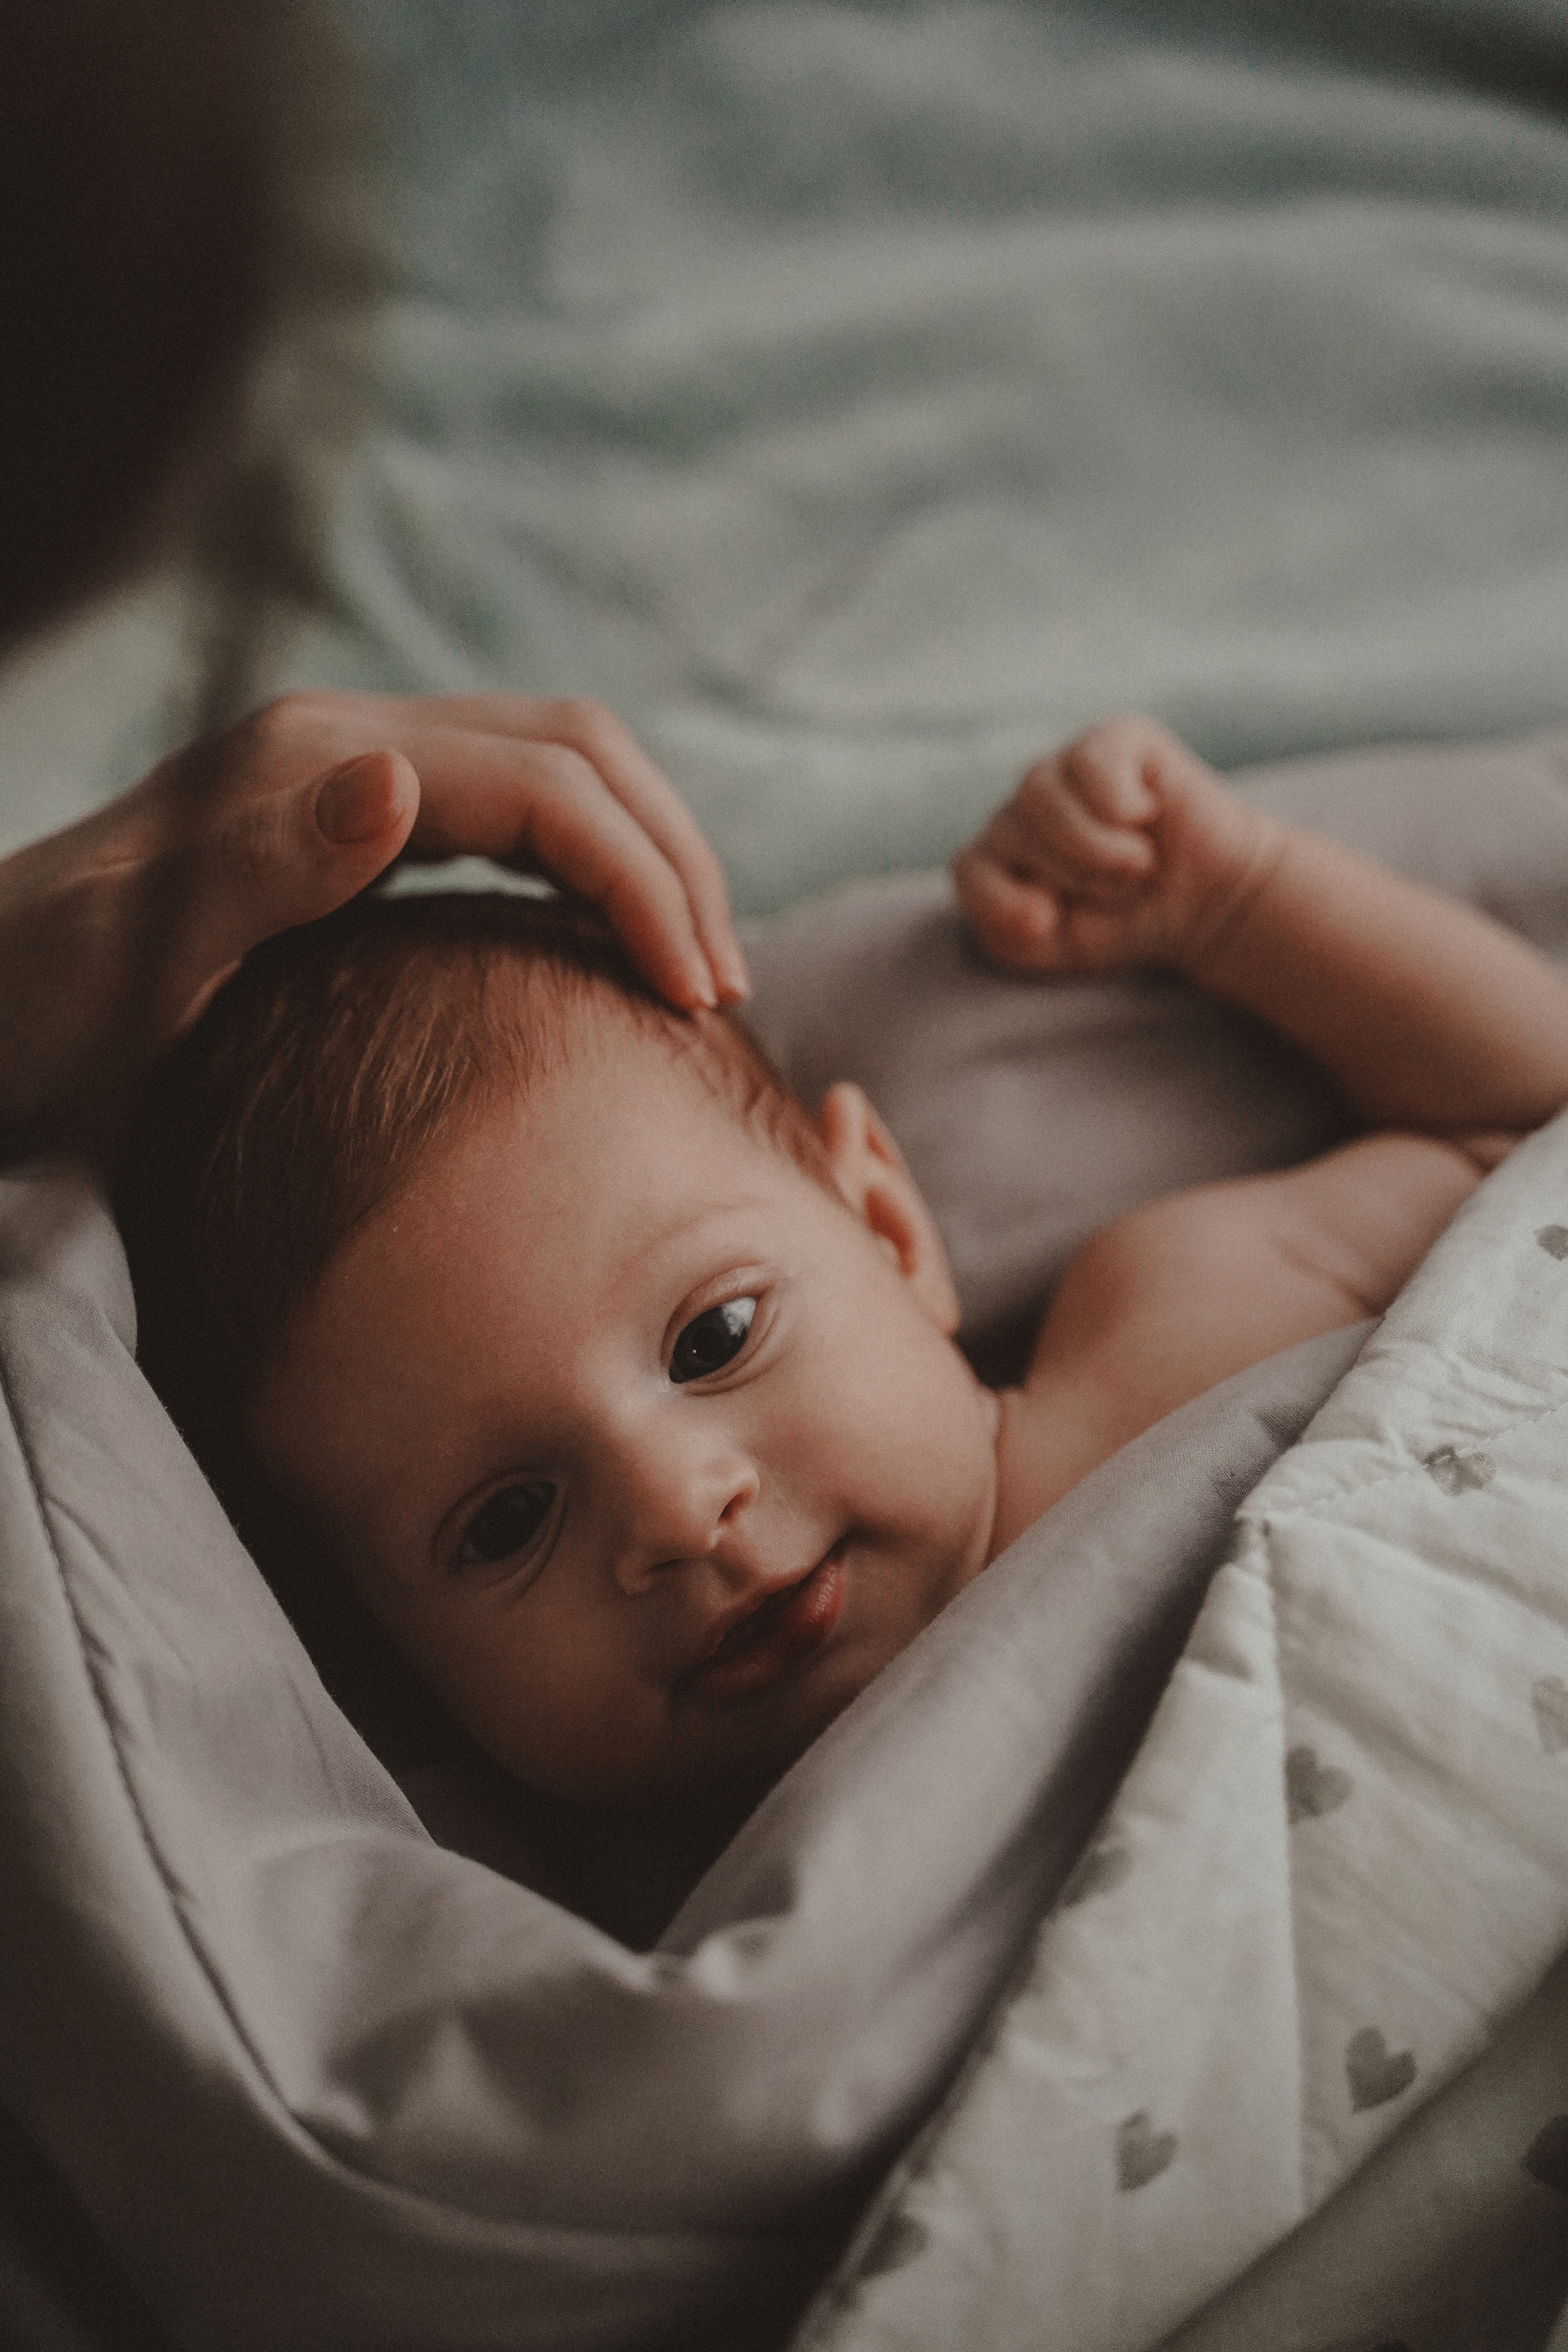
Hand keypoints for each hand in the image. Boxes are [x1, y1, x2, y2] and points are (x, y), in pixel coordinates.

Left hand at [0, 691, 747, 1155]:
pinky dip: (587, 867)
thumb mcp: (123, 964)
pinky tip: (603, 947)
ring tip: (691, 967)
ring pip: (553, 769)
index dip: (638, 879)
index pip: (538, 787)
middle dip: (669, 854)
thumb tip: (403, 783)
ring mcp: (343, 777)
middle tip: (721, 986)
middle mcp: (339, 746)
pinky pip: (507, 814)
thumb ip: (258, 869)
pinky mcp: (341, 822)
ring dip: (642, 852)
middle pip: (572, 750)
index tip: (694, 996)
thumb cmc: (27, 1010)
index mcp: (310, 764)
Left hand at [951, 715, 1279, 977]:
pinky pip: (1089, 765)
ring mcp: (1063, 767)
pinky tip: (1149, 813)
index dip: (1002, 901)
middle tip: (1120, 890)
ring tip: (1137, 863)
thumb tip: (1029, 898)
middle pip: (1007, 831)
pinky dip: (1120, 805)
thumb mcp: (1058, 947)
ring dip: (1097, 847)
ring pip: (1040, 796)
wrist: (1206, 901)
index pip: (968, 867)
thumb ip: (1007, 932)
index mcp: (1002, 852)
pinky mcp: (1112, 738)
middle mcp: (1024, 804)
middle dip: (1071, 876)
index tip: (1051, 922)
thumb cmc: (1126, 922)